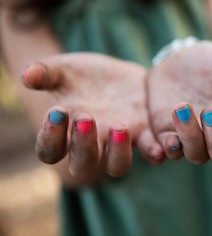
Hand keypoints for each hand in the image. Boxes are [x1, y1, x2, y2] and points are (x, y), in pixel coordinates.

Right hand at [22, 53, 162, 183]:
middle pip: (84, 165)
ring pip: (118, 166)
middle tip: (87, 118)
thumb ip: (45, 73)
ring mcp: (119, 142)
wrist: (116, 74)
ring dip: (118, 153)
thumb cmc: (84, 76)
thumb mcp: (63, 69)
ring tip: (120, 127)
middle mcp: (92, 144)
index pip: (50, 150)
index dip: (50, 137)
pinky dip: (156, 151)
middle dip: (84, 146)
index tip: (57, 111)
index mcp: (67, 132)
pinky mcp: (144, 132)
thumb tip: (27, 75)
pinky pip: (151, 150)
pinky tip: (160, 146)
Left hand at [148, 41, 211, 173]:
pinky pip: (169, 151)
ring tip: (182, 107)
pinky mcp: (168, 134)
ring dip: (190, 136)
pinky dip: (168, 149)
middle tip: (211, 113)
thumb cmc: (211, 64)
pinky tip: (168, 138)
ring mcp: (193, 139)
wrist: (178, 59)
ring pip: (196, 156)